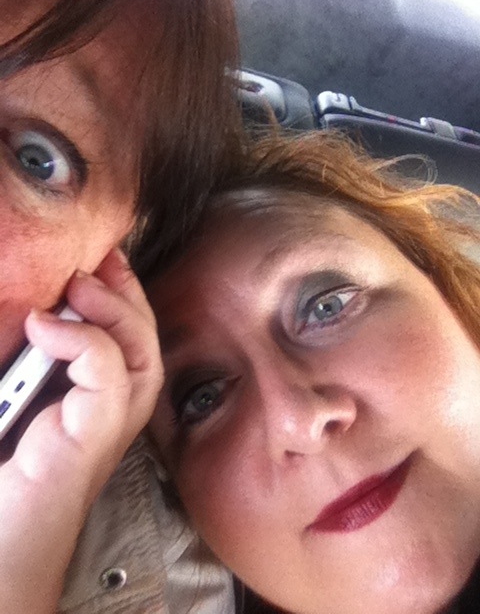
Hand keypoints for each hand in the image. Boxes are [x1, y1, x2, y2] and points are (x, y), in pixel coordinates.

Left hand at [0, 249, 162, 613]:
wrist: (1, 549)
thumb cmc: (5, 481)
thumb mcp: (17, 400)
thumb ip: (27, 367)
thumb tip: (27, 317)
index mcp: (93, 404)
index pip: (126, 341)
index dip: (119, 297)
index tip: (97, 260)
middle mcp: (112, 414)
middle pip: (145, 341)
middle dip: (127, 295)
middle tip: (100, 260)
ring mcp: (108, 426)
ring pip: (142, 354)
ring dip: (117, 311)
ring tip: (82, 282)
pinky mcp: (95, 438)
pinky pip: (111, 376)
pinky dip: (86, 342)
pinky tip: (46, 327)